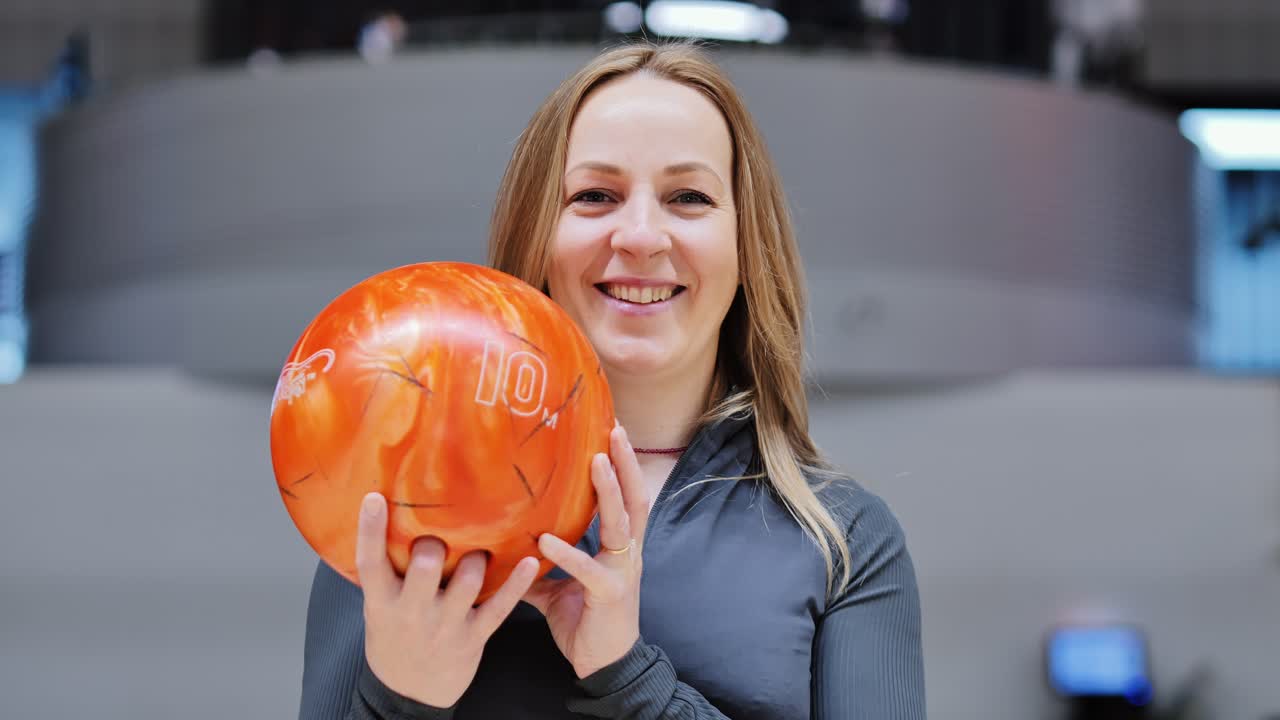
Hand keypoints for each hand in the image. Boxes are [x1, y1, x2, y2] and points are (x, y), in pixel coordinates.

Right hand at [357, 492, 539, 707]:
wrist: (411, 692)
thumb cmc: (395, 638)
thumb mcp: (378, 608)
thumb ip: (386, 574)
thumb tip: (387, 520)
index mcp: (382, 603)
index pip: (371, 563)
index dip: (370, 529)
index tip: (375, 498)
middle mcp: (412, 614)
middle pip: (424, 568)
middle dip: (434, 544)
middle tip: (440, 534)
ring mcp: (445, 625)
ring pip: (468, 580)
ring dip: (477, 557)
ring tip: (478, 548)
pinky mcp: (474, 636)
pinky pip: (500, 607)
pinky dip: (517, 583)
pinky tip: (530, 561)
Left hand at [524, 425, 649, 678]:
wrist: (603, 665)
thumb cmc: (585, 622)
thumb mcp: (557, 587)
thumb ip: (539, 564)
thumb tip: (504, 545)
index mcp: (620, 547)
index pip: (628, 497)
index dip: (624, 465)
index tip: (613, 432)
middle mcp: (628, 553)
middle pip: (636, 498)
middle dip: (627, 464)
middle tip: (615, 430)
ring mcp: (623, 572)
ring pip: (623, 523)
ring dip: (610, 491)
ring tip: (596, 462)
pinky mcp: (610, 594)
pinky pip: (588, 569)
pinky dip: (568, 553)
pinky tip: (546, 540)